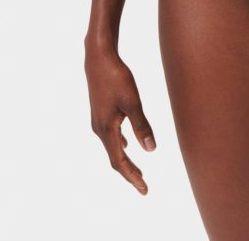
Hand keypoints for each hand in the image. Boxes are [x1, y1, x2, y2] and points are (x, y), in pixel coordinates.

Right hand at [85, 45, 155, 194]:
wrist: (98, 58)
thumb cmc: (116, 77)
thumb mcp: (132, 101)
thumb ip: (141, 125)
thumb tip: (151, 150)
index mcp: (106, 129)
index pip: (120, 161)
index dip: (132, 177)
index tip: (144, 190)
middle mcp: (99, 129)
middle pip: (114, 158)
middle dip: (129, 173)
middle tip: (143, 186)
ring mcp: (98, 120)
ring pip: (112, 147)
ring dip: (125, 160)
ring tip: (138, 169)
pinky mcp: (100, 112)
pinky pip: (110, 135)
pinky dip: (120, 145)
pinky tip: (127, 143)